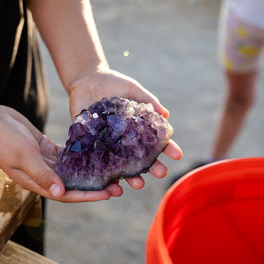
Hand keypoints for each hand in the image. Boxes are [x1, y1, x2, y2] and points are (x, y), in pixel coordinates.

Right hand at [0, 105, 122, 202]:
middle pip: (73, 184)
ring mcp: (44, 161)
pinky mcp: (44, 148)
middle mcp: (42, 174)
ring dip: (91, 171)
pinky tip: (96, 152)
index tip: (108, 195)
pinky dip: (80, 155)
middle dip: (95, 186)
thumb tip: (61, 193)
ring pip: (72, 170)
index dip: (88, 196)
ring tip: (111, 170)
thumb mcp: (24, 156)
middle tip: (118, 185)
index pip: (67, 194)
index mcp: (35, 182)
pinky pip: (66, 155)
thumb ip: (43, 174)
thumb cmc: (3, 139)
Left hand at [68, 67, 182, 189]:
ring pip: (121, 164)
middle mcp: (124, 139)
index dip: (167, 148)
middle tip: (162, 173)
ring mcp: (108, 143)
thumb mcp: (132, 88)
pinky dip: (104, 173)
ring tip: (139, 184)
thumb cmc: (112, 83)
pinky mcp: (90, 143)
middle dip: (152, 166)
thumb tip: (166, 115)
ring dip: (131, 176)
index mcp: (137, 127)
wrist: (85, 79)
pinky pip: (98, 161)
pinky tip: (111, 183)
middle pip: (141, 157)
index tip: (178, 155)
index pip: (155, 141)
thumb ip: (148, 100)